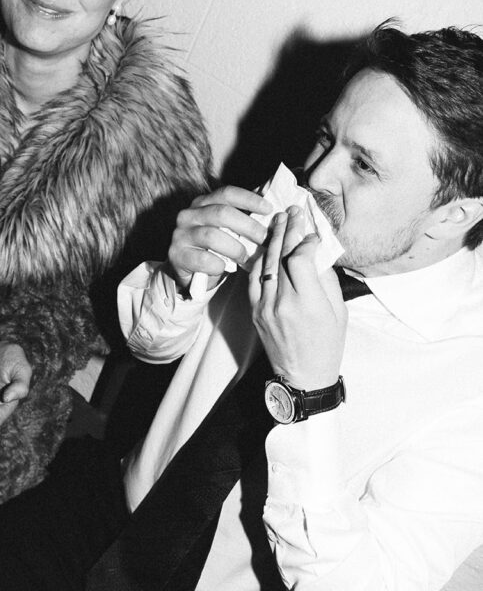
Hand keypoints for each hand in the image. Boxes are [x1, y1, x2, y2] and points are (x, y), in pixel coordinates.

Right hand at [167, 186, 272, 290]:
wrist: (189, 273)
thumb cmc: (214, 249)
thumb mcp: (227, 230)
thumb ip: (243, 220)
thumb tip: (273, 214)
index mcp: (202, 203)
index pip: (226, 193)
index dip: (249, 199)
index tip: (269, 209)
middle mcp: (189, 215)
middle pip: (222, 213)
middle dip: (248, 226)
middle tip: (264, 238)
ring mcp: (180, 234)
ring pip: (213, 236)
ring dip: (235, 248)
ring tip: (246, 258)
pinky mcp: (177, 255)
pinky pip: (203, 259)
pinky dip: (219, 265)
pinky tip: (224, 268)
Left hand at [250, 207, 346, 389]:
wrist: (303, 378)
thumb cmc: (327, 345)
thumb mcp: (338, 311)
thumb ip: (326, 279)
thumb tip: (316, 251)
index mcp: (308, 303)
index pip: (299, 258)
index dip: (305, 241)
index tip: (313, 235)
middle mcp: (283, 303)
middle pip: (280, 256)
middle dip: (286, 230)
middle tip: (291, 212)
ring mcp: (265, 308)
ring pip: (264, 264)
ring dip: (271, 240)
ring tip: (277, 221)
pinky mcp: (254, 312)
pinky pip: (253, 279)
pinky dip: (259, 261)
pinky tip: (265, 247)